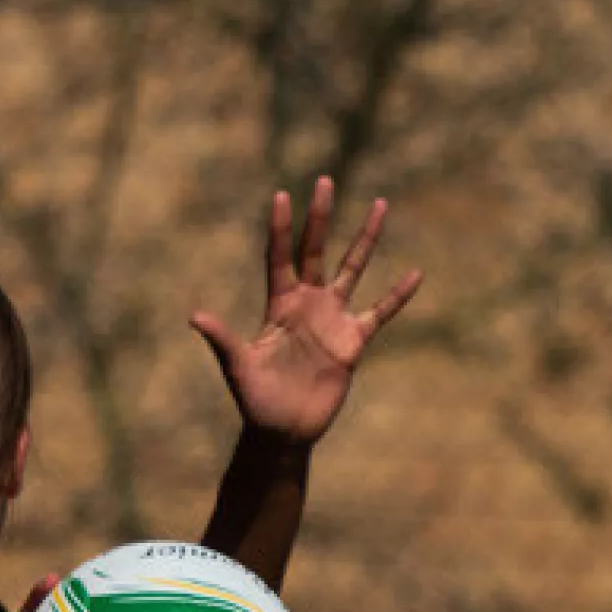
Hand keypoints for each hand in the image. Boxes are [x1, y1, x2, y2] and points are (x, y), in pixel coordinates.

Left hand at [190, 174, 421, 447]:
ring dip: (365, 239)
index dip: (279, 229)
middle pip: (315, 251)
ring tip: (380, 205)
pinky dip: (397, 295)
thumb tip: (195, 316)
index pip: (279, 257)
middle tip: (325, 180)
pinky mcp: (352, 342)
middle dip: (320, 218)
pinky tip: (415, 273)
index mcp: (278, 305)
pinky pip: (379, 312)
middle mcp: (306, 304)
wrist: (283, 431)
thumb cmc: (256, 401)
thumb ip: (223, 339)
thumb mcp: (238, 368)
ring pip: (351, 269)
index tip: (280, 195)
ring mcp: (331, 320)